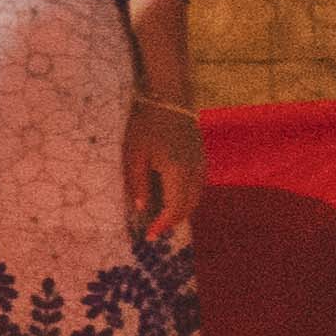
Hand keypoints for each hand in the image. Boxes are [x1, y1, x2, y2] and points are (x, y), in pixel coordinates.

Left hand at [124, 96, 204, 246]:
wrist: (169, 100)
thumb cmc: (146, 126)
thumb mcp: (134, 155)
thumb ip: (138, 184)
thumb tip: (141, 209)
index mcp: (177, 173)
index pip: (175, 209)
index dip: (163, 225)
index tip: (149, 235)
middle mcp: (195, 172)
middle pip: (189, 207)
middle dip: (173, 222)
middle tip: (155, 231)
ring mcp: (201, 165)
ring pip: (196, 198)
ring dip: (182, 211)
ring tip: (162, 219)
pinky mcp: (202, 159)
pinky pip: (198, 187)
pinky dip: (187, 199)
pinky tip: (173, 199)